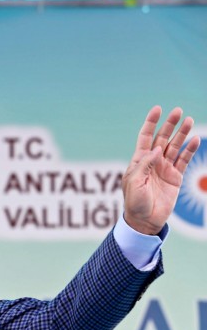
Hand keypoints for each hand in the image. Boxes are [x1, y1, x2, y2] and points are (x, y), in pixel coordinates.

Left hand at [122, 106, 199, 234]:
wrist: (145, 220)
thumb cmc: (134, 202)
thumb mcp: (134, 182)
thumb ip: (145, 165)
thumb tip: (157, 149)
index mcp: (139, 161)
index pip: (145, 137)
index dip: (151, 123)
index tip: (157, 109)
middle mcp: (152, 162)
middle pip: (162, 138)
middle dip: (169, 124)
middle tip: (178, 111)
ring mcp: (164, 168)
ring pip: (174, 146)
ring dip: (181, 134)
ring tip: (189, 120)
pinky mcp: (175, 177)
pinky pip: (184, 160)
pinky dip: (189, 150)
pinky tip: (195, 139)